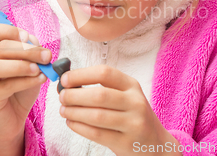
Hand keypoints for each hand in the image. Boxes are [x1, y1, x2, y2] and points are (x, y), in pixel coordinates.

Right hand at [0, 23, 51, 149]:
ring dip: (20, 65)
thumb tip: (33, 41)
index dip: (9, 30)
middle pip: (0, 48)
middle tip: (47, 56)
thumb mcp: (31, 66)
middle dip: (27, 50)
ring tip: (38, 69)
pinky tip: (39, 80)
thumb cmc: (21, 90)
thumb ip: (32, 52)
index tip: (27, 37)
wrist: (14, 119)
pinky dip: (25, 81)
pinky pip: (4, 86)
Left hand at [58, 65, 181, 155]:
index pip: (105, 73)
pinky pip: (97, 134)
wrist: (155, 144)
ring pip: (96, 116)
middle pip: (99, 95)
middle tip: (62, 97)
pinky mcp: (126, 142)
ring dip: (74, 112)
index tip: (65, 79)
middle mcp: (135, 102)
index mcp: (132, 85)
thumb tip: (69, 81)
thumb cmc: (132, 115)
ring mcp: (133, 123)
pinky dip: (79, 127)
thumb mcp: (125, 96)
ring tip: (63, 110)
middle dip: (74, 96)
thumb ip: (102, 87)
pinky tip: (71, 122)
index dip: (81, 74)